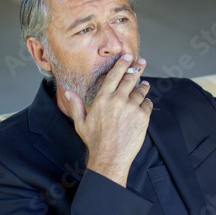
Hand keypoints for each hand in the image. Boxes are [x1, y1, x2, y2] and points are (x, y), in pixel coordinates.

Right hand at [65, 54, 152, 186]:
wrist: (110, 158)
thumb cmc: (95, 142)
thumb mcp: (81, 123)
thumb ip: (75, 105)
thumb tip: (67, 92)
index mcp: (103, 99)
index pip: (114, 75)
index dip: (122, 63)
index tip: (128, 56)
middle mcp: (118, 100)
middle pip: (130, 78)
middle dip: (137, 68)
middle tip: (141, 62)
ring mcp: (132, 108)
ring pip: (141, 91)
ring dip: (143, 86)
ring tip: (144, 85)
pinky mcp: (143, 117)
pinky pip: (148, 104)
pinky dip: (146, 103)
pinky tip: (144, 104)